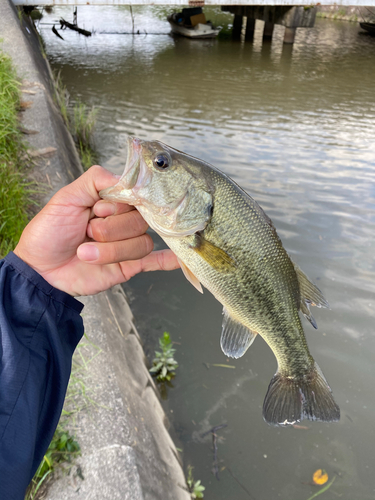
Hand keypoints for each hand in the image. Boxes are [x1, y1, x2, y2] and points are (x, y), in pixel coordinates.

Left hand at [14, 165, 178, 295]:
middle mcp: (122, 222)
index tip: (99, 210)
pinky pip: (155, 261)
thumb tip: (127, 177)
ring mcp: (126, 245)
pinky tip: (180, 259)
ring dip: (112, 250)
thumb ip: (96, 180)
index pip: (135, 197)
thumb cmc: (48, 232)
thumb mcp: (66, 198)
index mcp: (110, 203)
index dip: (118, 205)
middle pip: (140, 221)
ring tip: (86, 253)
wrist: (39, 270)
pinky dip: (169, 260)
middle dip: (110, 229)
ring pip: (141, 243)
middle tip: (87, 232)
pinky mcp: (128, 266)